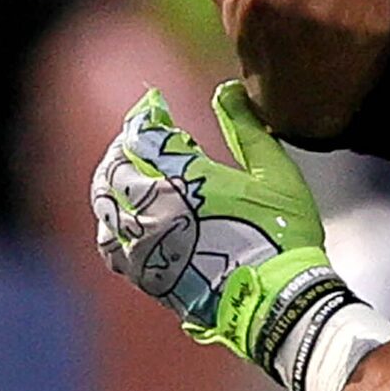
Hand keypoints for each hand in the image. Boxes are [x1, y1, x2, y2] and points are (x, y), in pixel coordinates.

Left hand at [91, 80, 339, 371]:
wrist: (275, 300)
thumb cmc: (282, 234)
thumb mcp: (275, 172)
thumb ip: (246, 129)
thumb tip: (225, 90)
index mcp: (186, 178)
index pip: (147, 135)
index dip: (148, 117)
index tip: (155, 107)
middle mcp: (154, 208)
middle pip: (118, 166)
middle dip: (127, 146)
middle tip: (141, 137)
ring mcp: (142, 243)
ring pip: (106, 203)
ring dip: (114, 182)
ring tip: (129, 173)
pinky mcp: (142, 272)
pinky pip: (109, 241)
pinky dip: (112, 222)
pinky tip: (125, 217)